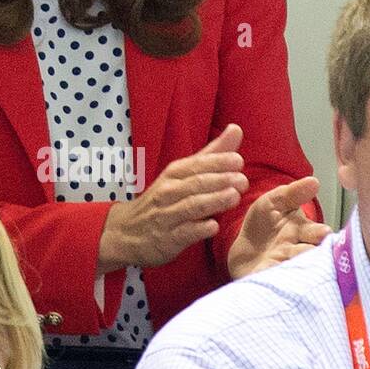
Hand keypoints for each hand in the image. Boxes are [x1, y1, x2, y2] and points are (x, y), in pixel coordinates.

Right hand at [97, 124, 248, 272]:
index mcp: (174, 174)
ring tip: (234, 197)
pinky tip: (213, 226)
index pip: (196, 164)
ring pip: (191, 206)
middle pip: (195, 183)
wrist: (127, 231)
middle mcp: (169, 192)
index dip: (217, 162)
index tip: (237, 161)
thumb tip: (236, 129)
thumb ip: (212, 155)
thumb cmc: (163, 199)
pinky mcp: (167, 239)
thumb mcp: (183, 174)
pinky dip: (198, 229)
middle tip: (242, 180)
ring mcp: (167, 215)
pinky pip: (184, 233)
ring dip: (212, 201)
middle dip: (219, 180)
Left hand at [227, 176, 329, 278]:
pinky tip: (282, 279)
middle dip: (314, 253)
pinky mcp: (278, 284)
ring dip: (301, 268)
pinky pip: (287, 285)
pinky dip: (285, 282)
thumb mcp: (271, 204)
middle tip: (311, 253)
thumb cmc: (262, 228)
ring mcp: (292, 269)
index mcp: (305, 232)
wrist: (242, 255)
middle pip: (316, 255)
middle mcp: (303, 252)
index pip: (319, 233)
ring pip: (304, 270)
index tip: (323, 233)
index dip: (320, 234)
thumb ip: (290, 193)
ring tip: (294, 265)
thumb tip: (314, 181)